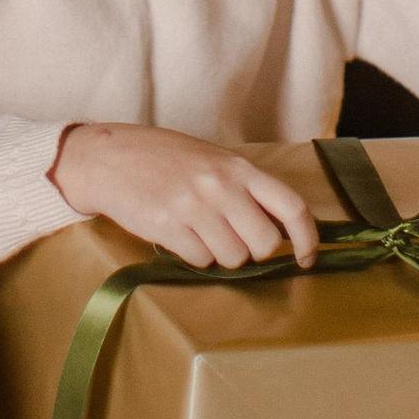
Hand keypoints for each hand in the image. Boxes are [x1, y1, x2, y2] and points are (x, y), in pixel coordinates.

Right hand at [50, 123, 320, 268]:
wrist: (110, 157)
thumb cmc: (165, 158)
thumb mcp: (213, 159)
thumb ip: (246, 188)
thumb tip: (282, 228)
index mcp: (238, 167)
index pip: (291, 206)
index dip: (308, 238)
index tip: (307, 257)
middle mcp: (220, 186)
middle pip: (265, 243)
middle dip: (254, 251)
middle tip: (235, 240)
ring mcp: (193, 206)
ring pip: (233, 258)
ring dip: (221, 255)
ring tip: (201, 232)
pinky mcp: (168, 226)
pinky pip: (200, 261)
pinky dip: (194, 256)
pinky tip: (180, 234)